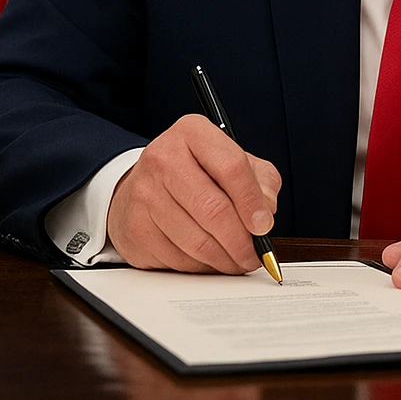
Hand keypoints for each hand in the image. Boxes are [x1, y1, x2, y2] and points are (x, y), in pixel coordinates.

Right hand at [107, 114, 282, 272]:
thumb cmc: (195, 173)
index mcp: (193, 133)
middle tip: (253, 255)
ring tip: (236, 261)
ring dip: (224, 259)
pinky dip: (200, 266)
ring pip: (196, 240)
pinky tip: (209, 259)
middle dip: (241, 241)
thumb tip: (266, 210)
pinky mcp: (134, 227)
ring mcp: (144, 193)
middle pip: (213, 209)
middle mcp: (163, 158)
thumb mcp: (232, 161)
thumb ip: (260, 179)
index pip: (231, 167)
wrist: (144, 184)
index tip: (264, 225)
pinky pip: (177, 259)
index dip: (253, 202)